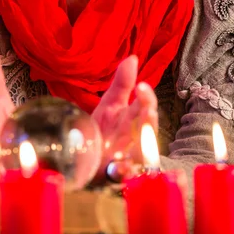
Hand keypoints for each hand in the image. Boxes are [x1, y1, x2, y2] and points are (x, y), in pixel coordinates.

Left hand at [92, 55, 158, 177]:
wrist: (84, 159)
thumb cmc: (103, 131)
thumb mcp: (110, 105)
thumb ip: (122, 84)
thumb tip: (133, 57)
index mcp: (132, 119)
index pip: (145, 105)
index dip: (146, 97)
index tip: (142, 87)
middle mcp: (133, 138)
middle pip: (147, 129)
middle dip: (149, 121)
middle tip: (149, 110)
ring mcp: (127, 157)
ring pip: (142, 152)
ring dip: (144, 145)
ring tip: (140, 140)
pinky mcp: (116, 175)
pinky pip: (124, 176)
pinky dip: (124, 172)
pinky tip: (121, 168)